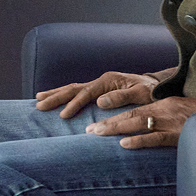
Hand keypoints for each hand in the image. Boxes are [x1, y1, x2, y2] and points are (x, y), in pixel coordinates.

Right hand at [36, 69, 174, 118]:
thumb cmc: (151, 92)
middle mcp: (101, 81)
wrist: (156, 87)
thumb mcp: (141, 94)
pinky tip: (55, 99)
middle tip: (39, 104)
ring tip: (38, 99)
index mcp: (108, 81)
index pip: (86, 93)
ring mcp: (99, 86)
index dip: (74, 104)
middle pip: (73, 88)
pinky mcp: (99, 91)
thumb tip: (99, 102)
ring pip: (72, 89)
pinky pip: (78, 93)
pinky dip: (64, 96)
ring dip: (55, 94)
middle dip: (56, 96)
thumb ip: (121, 97)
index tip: (63, 115)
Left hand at [85, 95, 195, 148]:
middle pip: (129, 116)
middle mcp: (162, 111)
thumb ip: (165, 117)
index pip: (133, 110)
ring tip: (96, 134)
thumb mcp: (181, 111)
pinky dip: (139, 141)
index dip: (113, 117)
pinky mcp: (178, 135)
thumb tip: (148, 126)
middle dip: (108, 123)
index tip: (96, 124)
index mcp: (162, 105)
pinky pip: (155, 138)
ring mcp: (169, 123)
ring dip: (115, 129)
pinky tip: (124, 145)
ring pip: (136, 124)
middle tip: (88, 130)